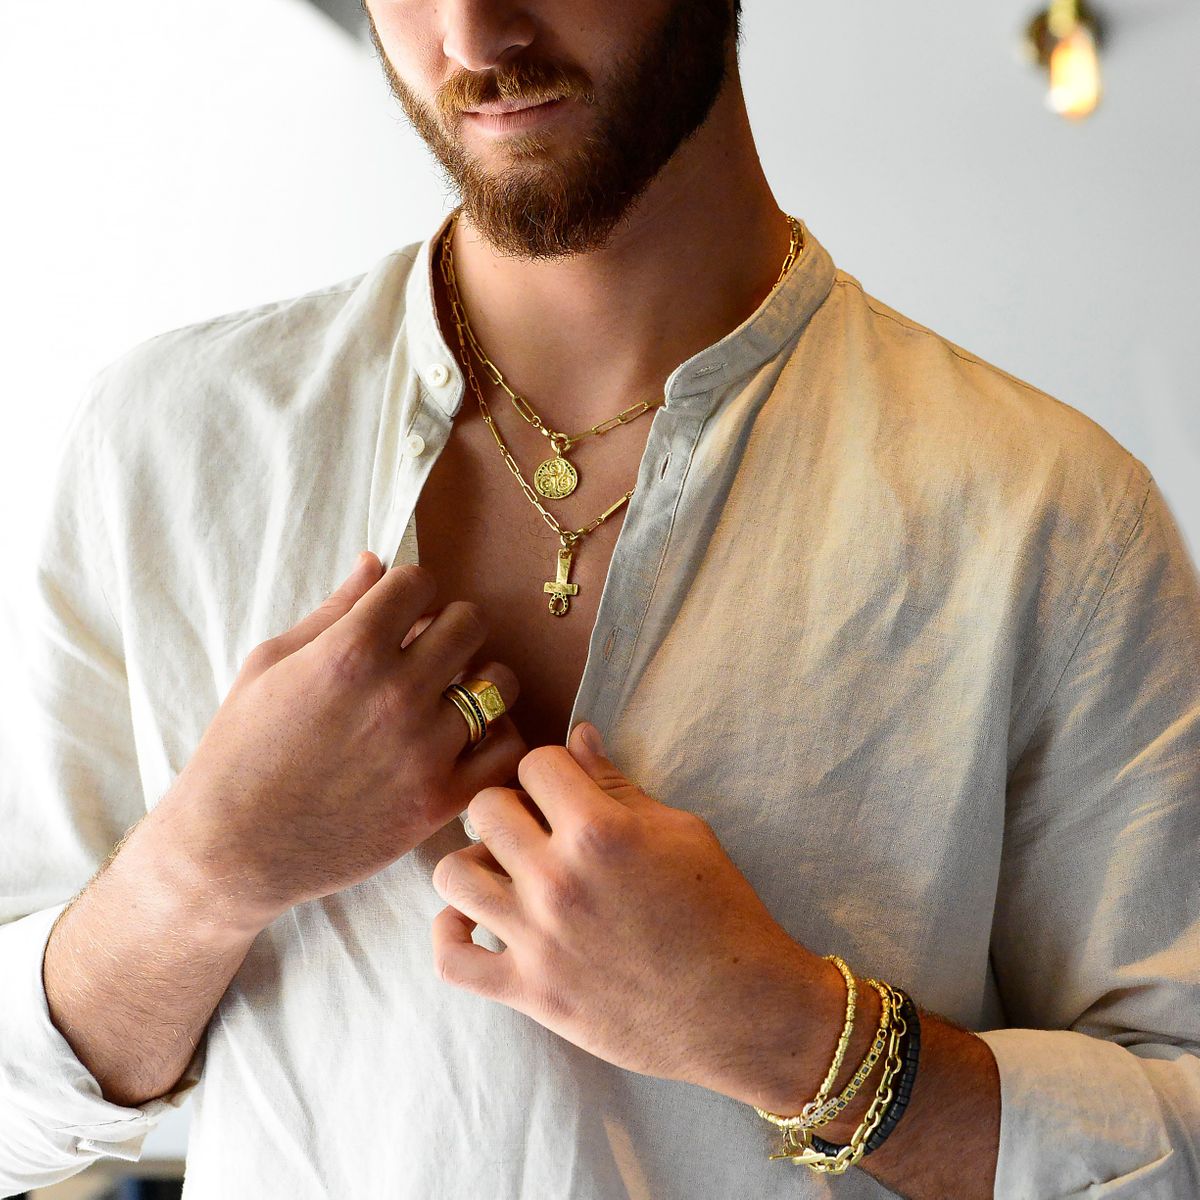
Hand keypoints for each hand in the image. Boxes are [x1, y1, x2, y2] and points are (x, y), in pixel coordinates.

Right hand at [152, 552, 526, 935]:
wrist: (232, 849)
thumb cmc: (241, 750)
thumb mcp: (271, 664)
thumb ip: (333, 610)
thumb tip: (375, 561)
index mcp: (350, 653)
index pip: (419, 582)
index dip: (409, 591)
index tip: (400, 612)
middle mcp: (395, 695)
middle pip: (469, 622)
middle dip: (450, 625)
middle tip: (429, 649)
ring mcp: (424, 749)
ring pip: (499, 682)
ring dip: (480, 678)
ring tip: (452, 692)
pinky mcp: (440, 799)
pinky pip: (507, 748)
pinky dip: (497, 736)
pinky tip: (468, 737)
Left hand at [430, 723, 817, 1096]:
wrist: (742, 1009)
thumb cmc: (722, 911)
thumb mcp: (682, 831)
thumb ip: (618, 784)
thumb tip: (578, 737)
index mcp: (599, 832)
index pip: (535, 764)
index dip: (552, 769)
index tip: (567, 788)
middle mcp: (558, 880)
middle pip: (484, 809)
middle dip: (510, 806)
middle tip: (536, 827)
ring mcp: (537, 940)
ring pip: (452, 875)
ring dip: (474, 863)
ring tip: (503, 870)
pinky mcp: (530, 993)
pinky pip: (452, 961)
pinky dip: (451, 935)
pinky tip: (474, 920)